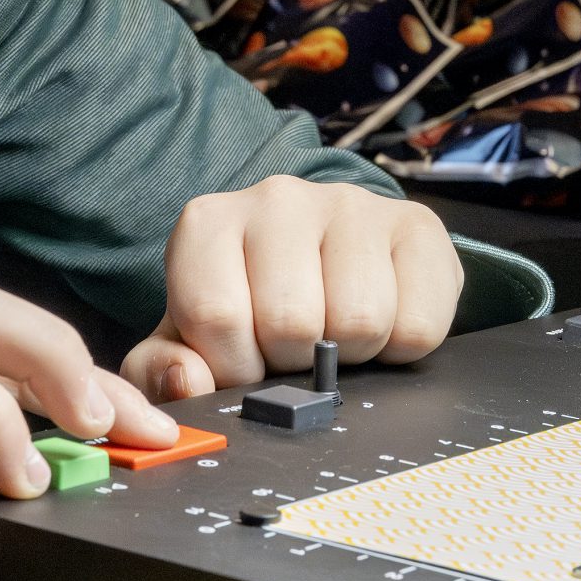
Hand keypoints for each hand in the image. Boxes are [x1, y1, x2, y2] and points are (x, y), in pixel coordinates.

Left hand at [119, 176, 463, 402]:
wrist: (330, 269)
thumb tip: (185, 382)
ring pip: (359, 322)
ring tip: (337, 334)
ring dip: (352, 355)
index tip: (246, 362)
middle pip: (292, 323)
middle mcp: (277, 198)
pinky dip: (402, 347)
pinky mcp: (417, 224)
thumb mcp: (191, 344)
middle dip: (294, 360)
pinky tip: (383, 321)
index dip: (235, 365)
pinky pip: (418, 324)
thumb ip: (162, 370)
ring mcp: (352, 203)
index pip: (215, 315)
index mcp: (207, 224)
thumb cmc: (251, 312)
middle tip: (296, 348)